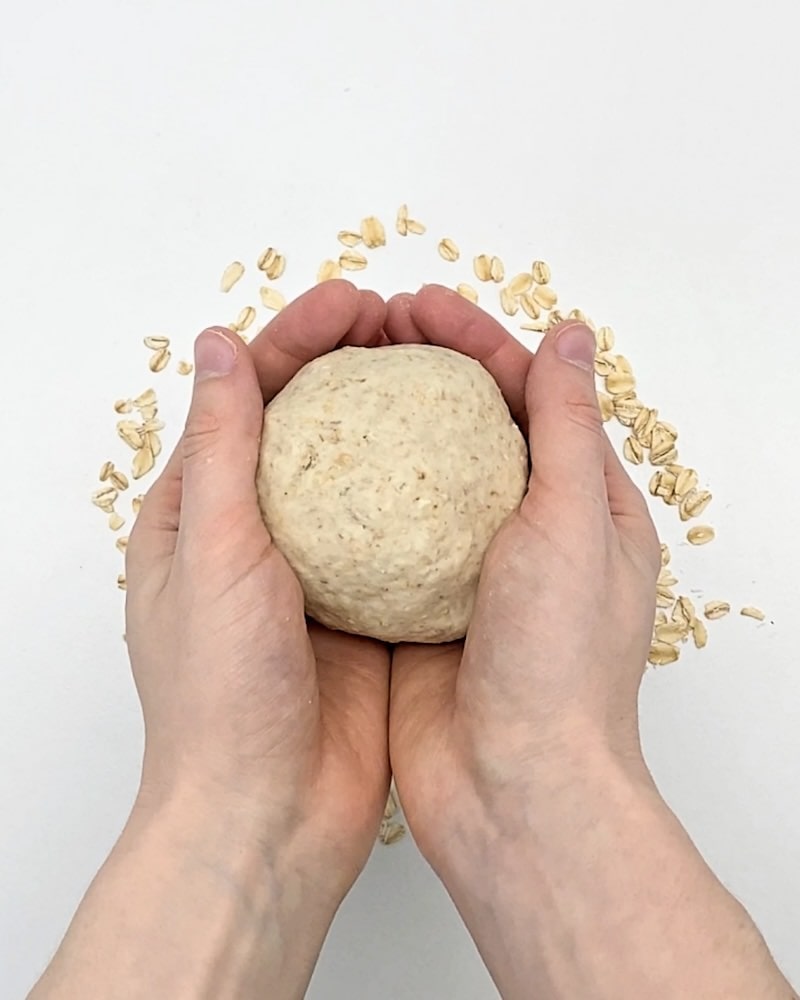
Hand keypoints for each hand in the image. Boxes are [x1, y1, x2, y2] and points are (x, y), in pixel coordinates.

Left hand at [128, 281, 390, 885]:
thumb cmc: (219, 693)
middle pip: (313, 421)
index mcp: (199, 511)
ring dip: (401, 419)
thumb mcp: (211, 551)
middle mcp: (259, 530)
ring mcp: (319, 565)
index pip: (248, 394)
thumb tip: (218, 346)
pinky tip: (471, 459)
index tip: (356, 305)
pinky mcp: (367, 602)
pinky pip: (403, 530)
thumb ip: (222, 447)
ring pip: (364, 470)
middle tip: (412, 324)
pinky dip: (431, 489)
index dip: (298, 336)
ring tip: (449, 373)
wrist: (269, 812)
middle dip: (356, 362)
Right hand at [383, 287, 791, 999]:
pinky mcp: (416, 605)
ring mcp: (466, 569)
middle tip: (366, 325)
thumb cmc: (560, 662)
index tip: (417, 306)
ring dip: (381, 424)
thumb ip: (567, 427)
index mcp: (583, 506)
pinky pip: (380, 534)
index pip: (528, 396)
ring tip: (331, 376)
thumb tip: (570, 336)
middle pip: (468, 425)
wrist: (512, 788)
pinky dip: (351, 494)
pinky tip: (311, 462)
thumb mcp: (576, 524)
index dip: (476, 341)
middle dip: (421, 367)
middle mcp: (526, 532)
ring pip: (418, 475)